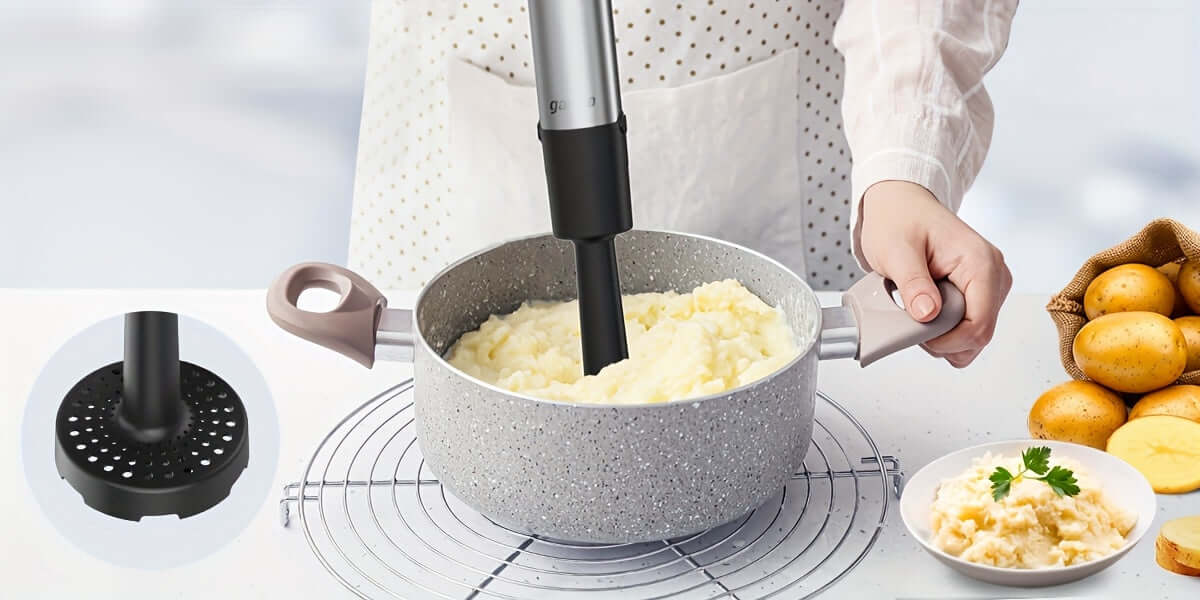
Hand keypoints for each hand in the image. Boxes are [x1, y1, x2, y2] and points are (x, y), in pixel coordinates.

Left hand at [858, 180, 1012, 367]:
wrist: (901, 205)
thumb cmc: (899, 220)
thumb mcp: (896, 251)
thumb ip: (913, 283)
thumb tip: (928, 314)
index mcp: (981, 262)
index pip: (979, 324)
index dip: (947, 340)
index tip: (917, 333)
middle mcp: (994, 274)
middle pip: (980, 334)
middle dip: (944, 340)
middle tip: (911, 319)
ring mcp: (990, 285)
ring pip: (975, 334)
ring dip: (943, 336)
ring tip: (917, 310)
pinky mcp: (980, 292)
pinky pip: (968, 325)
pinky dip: (945, 329)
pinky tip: (926, 311)